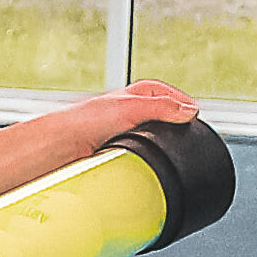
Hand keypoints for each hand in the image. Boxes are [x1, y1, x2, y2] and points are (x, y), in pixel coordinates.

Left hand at [67, 78, 198, 146]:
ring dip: (156, 144)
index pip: (170, 95)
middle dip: (173, 126)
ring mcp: (123, 131)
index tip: (197, 115)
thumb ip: (162, 107)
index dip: (184, 104)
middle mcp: (130, 110)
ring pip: (150, 137)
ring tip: (167, 150)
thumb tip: (190, 112)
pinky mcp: (115, 150)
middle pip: (162, 117)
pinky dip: (143, 158)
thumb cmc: (85, 120)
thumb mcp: (131, 107)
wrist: (59, 145)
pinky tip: (146, 163)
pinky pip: (137, 154)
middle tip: (186, 135)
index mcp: (136, 93)